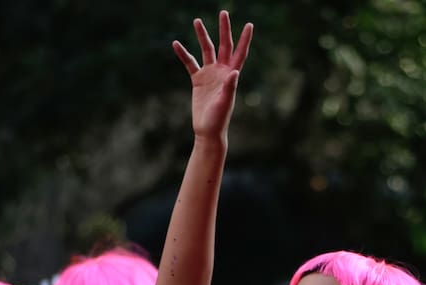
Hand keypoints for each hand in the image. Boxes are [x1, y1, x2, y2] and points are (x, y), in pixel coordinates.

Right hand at [172, 11, 253, 141]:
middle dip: (224, 29)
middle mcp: (221, 71)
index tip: (249, 24)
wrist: (207, 131)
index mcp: (231, 75)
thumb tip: (234, 72)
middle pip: (223, 45)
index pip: (240, 53)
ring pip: (206, 50)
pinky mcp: (198, 80)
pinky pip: (190, 63)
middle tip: (224, 12)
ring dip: (202, 36)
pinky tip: (176, 44)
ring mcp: (209, 74)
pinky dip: (183, 54)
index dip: (245, 39)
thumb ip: (229, 87)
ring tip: (197, 20)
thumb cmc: (219, 119)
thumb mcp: (224, 102)